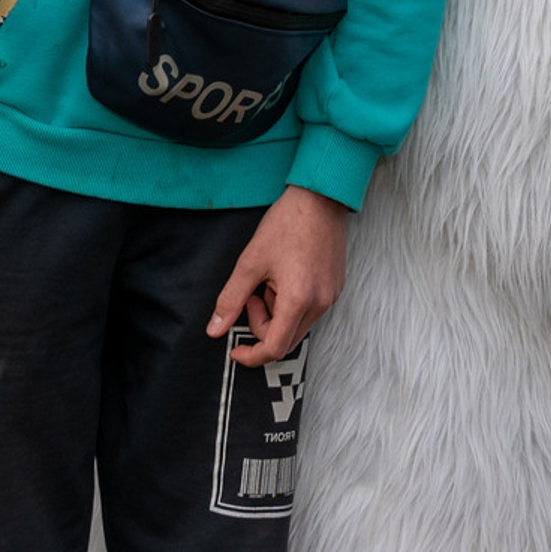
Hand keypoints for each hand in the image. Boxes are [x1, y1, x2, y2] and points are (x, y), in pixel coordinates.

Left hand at [208, 186, 348, 364]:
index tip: (236, 350)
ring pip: (298, 324)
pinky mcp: (336, 285)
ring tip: (272, 278)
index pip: (274, 348)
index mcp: (298, 300)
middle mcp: (320, 302)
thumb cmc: (288, 223)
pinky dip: (293, 302)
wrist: (321, 196)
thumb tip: (215, 329)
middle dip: (263, 325)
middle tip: (254, 294)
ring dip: (278, 312)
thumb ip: (231, 299)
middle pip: (286, 339)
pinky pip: (311, 309)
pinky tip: (288, 274)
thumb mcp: (250, 262)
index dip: (251, 355)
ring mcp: (331, 294)